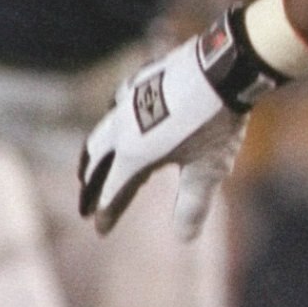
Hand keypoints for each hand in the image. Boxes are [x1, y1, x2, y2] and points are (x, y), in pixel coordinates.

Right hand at [79, 12, 276, 236]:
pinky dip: (111, 126)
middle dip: (90, 187)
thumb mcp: (208, 170)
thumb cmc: (216, 122)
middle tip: (85, 206)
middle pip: (97, 162)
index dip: (106, 212)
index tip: (100, 230)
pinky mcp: (140, 82)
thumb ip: (193, 205)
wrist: (222, 67)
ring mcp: (128, 102)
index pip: (113, 190)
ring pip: (101, 133)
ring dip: (93, 155)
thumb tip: (184, 239)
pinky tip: (117, 123)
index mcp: (134, 153)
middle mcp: (123, 128)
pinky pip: (116, 109)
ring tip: (88, 168)